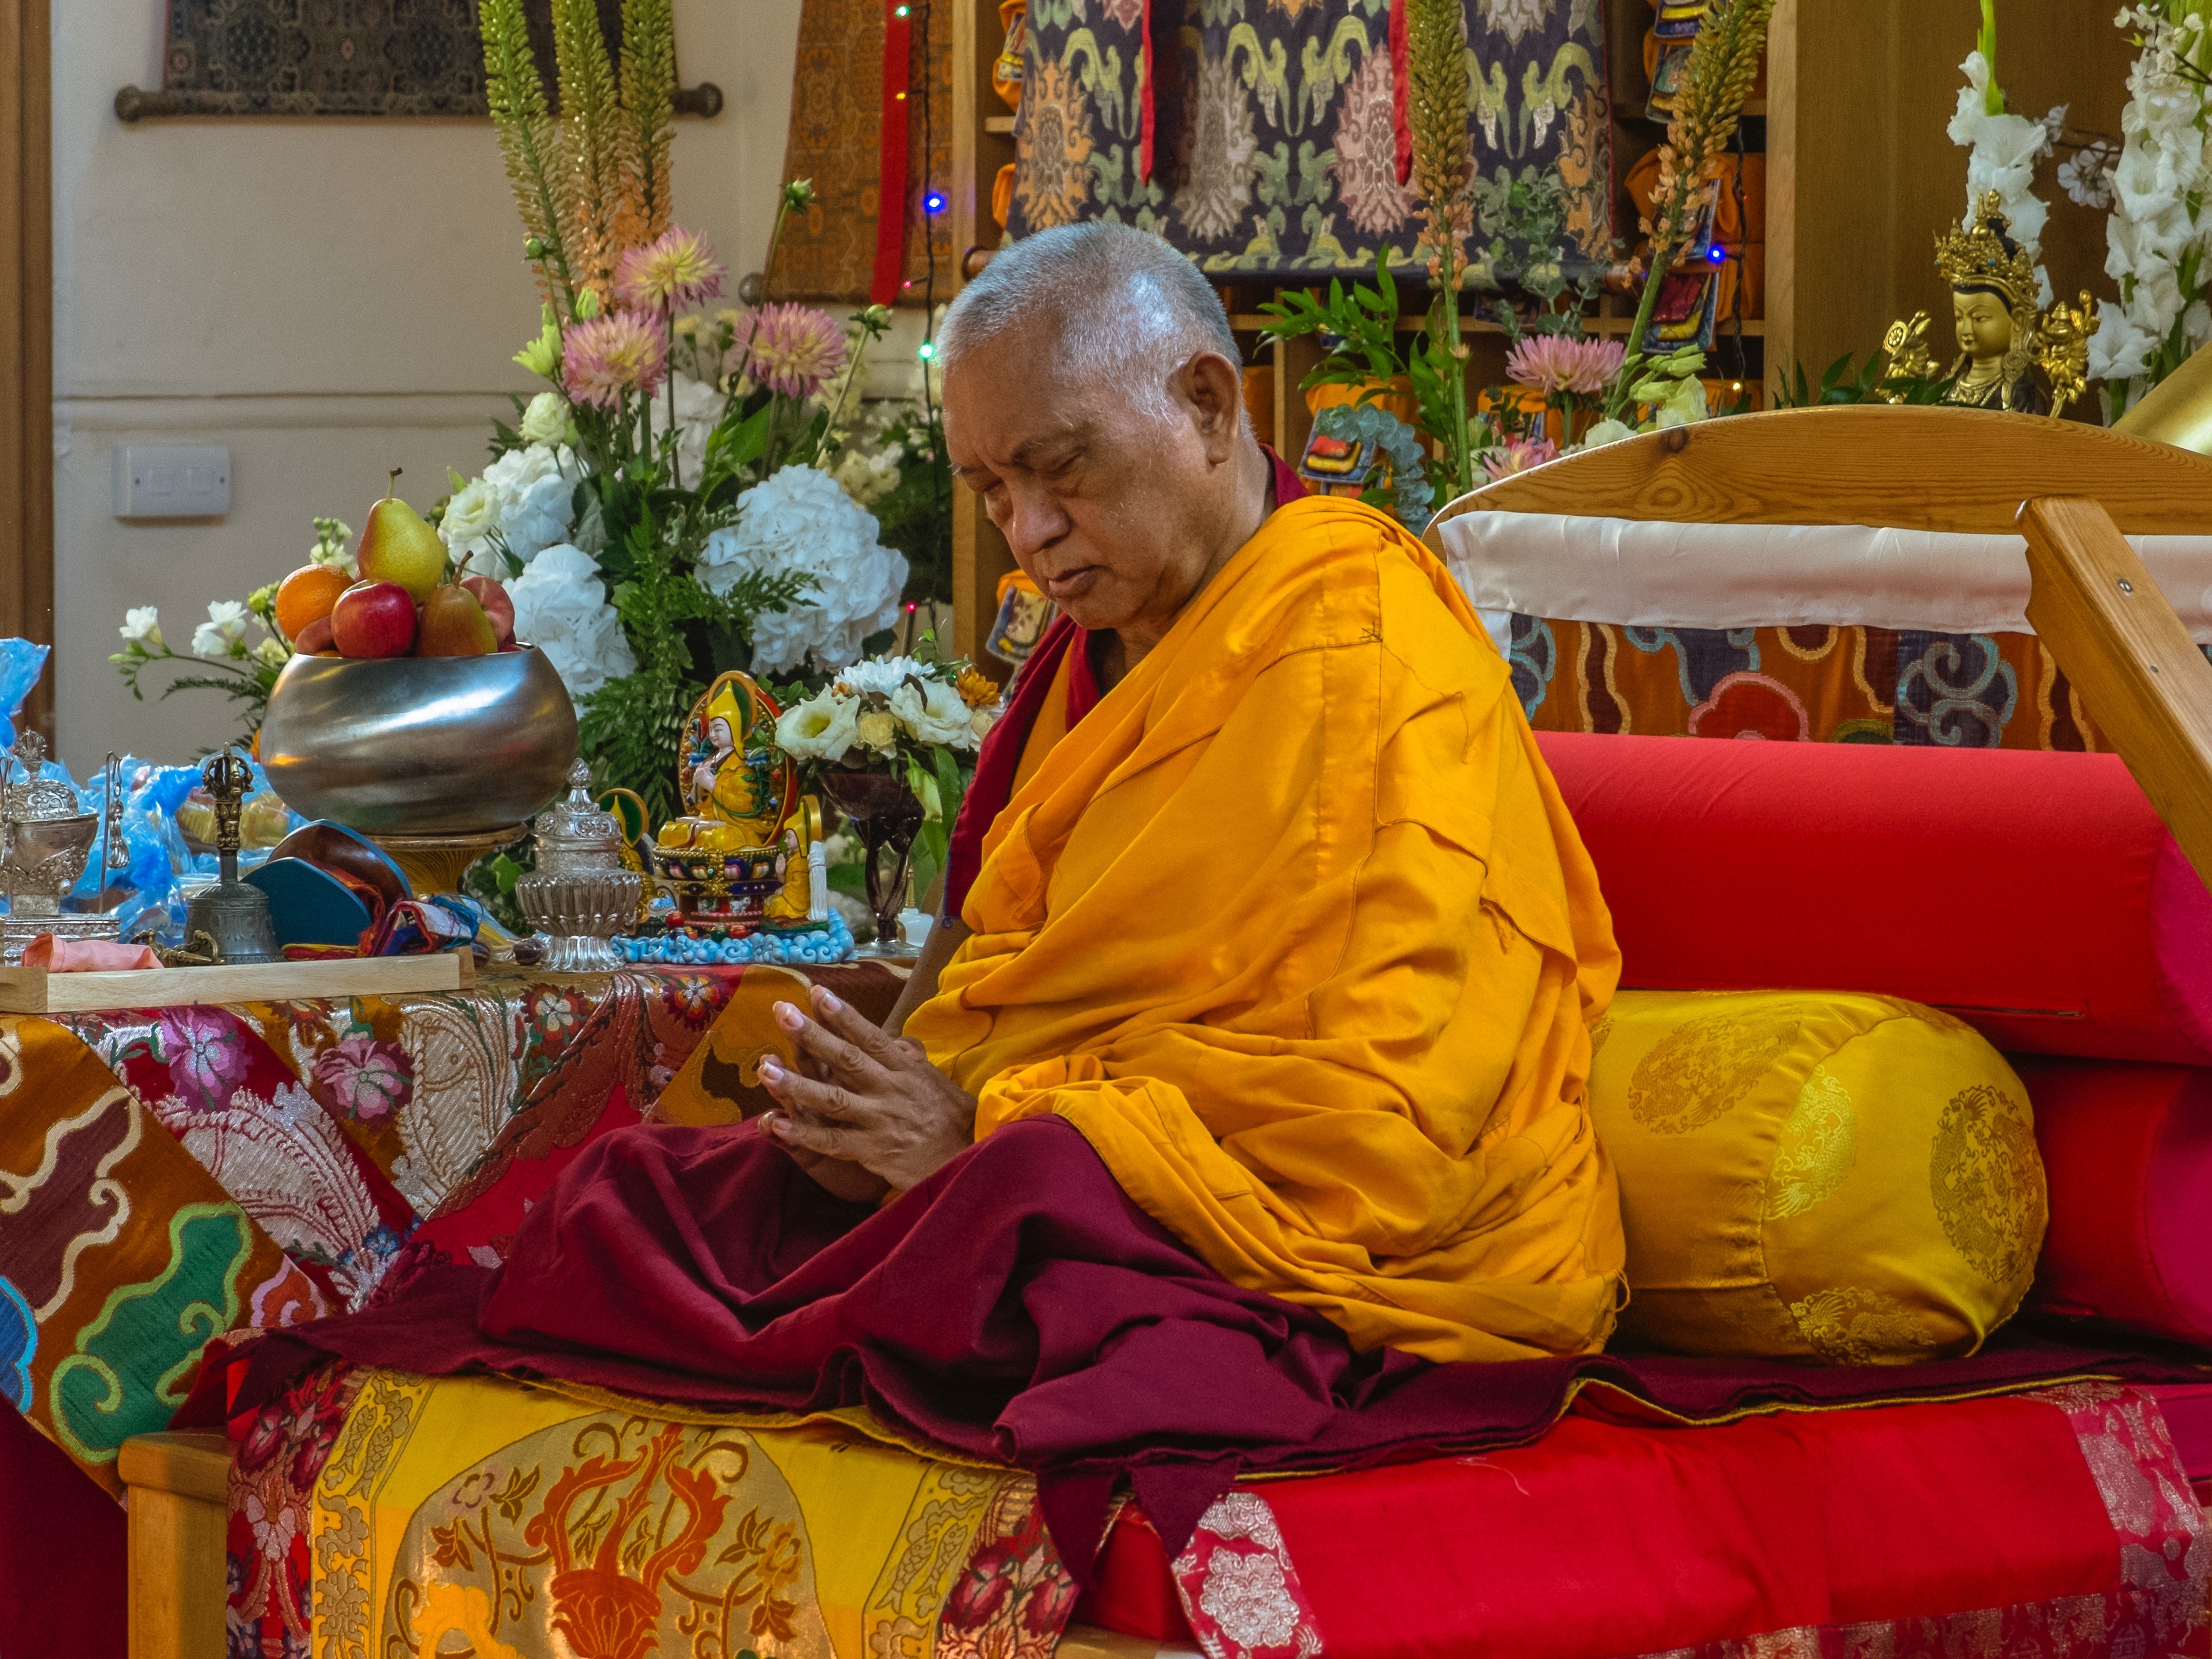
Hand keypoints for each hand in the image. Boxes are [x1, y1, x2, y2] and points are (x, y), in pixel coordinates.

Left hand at [760, 983, 978, 1192]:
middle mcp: (890, 1088)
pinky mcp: (873, 1151)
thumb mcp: (936, 1080)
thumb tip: (894, 1039)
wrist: (967, 1159)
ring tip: (765, 1070)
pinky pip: (833, 1141)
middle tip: (781, 1012)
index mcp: (904, 1068)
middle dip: (812, 1034)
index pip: (870, 1036)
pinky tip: (778, 1124)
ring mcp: (880, 1119)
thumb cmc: (952, 1119)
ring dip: (797, 1084)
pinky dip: (805, 1133)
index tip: (816, 992)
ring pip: (833, 1099)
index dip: (843, 1014)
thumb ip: (911, 1059)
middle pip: (845, 1058)